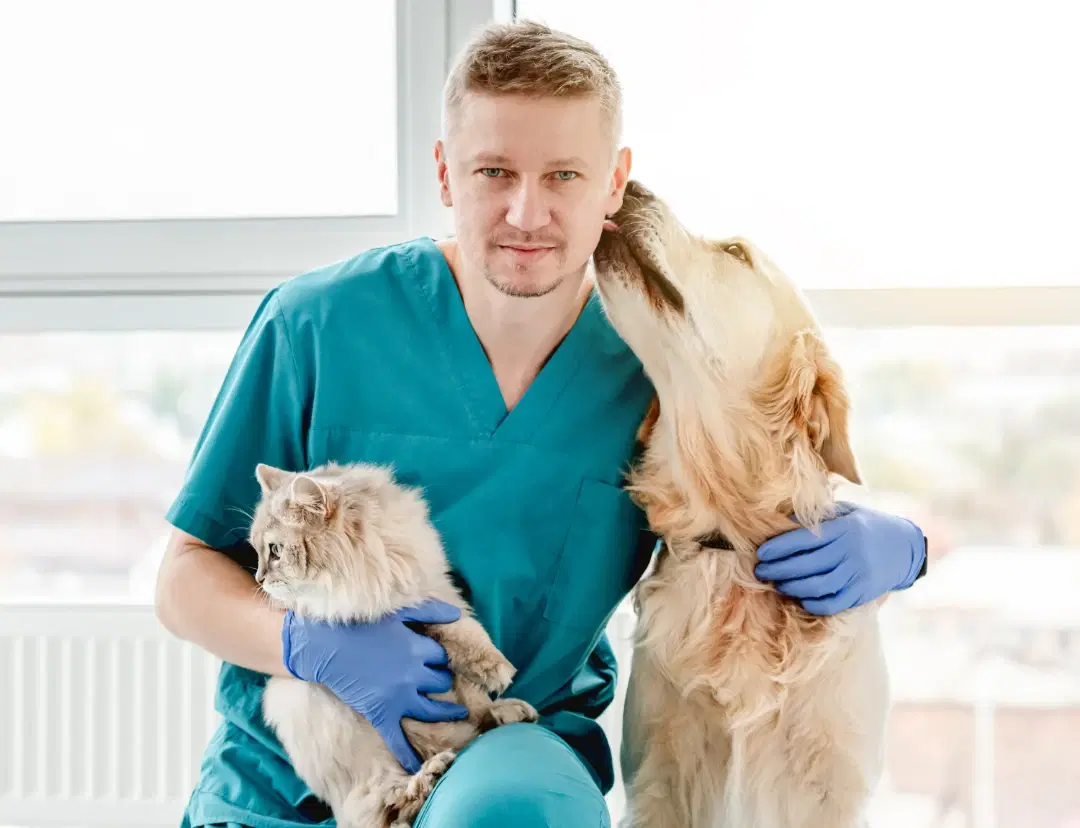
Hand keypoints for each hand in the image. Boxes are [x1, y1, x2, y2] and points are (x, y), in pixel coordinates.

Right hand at [281, 599, 468, 772]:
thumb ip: (430, 611)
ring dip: (446, 713)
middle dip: (442, 679)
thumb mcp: (399, 612)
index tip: (438, 658)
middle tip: (440, 679)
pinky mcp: (380, 713)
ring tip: (457, 715)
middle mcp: (414, 676)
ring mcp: (398, 697)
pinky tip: (417, 764)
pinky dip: (408, 754)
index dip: (440, 656)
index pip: (443, 657)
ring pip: (432, 710)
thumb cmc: (362, 624)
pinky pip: (398, 739)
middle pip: (441, 681)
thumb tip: (457, 614)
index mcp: (419, 650)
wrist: (325, 645)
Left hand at [753, 503, 925, 615]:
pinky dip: (813, 603)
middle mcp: (852, 552)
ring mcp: (859, 575)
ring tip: (777, 583)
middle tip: (760, 571)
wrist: (904, 547)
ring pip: (818, 586)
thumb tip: (782, 521)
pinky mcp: (863, 593)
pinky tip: (799, 598)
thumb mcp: (845, 512)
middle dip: (779, 569)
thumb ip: (817, 517)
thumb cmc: (865, 526)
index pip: (806, 539)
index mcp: (845, 529)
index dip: (780, 547)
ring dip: (792, 587)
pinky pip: (833, 603)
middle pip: (808, 565)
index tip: (761, 553)